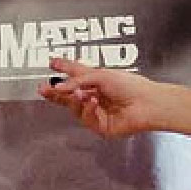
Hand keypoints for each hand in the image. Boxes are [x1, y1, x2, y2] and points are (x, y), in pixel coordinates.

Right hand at [35, 58, 172, 137]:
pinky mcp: (100, 126)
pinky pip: (86, 118)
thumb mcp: (100, 75)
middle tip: (44, 88)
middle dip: (56, 92)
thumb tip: (59, 87)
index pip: (75, 74)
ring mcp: (97, 112)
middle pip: (69, 95)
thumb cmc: (131, 85)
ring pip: (75, 108)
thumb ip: (76, 80)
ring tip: (80, 93)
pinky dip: (87, 109)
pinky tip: (92, 102)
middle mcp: (95, 96)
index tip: (52, 63)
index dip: (63, 69)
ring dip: (75, 100)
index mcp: (96, 80)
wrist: (146, 104)